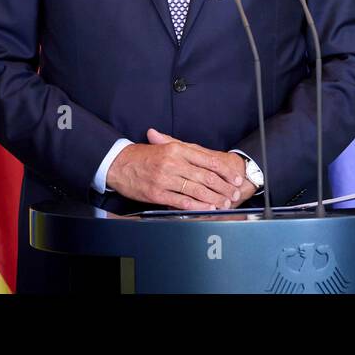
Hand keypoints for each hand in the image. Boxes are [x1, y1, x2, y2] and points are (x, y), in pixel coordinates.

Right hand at [106, 127, 245, 209]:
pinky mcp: (157, 193)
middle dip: (223, 187)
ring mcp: (165, 178)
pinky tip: (206, 209)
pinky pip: (180, 201)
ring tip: (223, 203)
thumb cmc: (144, 155)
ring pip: (195, 190)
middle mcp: (173, 163)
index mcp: (177, 149)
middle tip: (234, 194)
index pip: (209, 160)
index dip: (225, 171)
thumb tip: (209, 159)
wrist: (119, 163)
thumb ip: (187, 151)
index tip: (235, 178)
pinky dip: (195, 206)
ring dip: (213, 198)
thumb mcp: (166, 146)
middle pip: (205, 176)